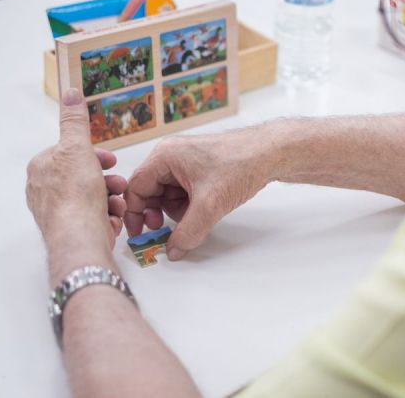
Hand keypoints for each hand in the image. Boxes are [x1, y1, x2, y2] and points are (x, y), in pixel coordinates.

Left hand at [27, 88, 127, 251]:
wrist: (79, 238)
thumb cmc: (75, 195)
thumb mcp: (77, 148)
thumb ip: (75, 121)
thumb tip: (70, 93)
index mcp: (41, 168)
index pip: (69, 153)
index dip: (94, 155)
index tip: (110, 160)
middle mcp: (43, 190)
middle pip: (83, 176)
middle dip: (106, 179)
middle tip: (119, 183)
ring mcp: (56, 213)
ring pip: (90, 198)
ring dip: (111, 198)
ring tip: (119, 204)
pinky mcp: (69, 231)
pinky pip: (92, 218)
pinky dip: (106, 217)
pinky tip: (113, 219)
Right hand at [124, 126, 273, 259]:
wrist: (270, 154)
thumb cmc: (239, 164)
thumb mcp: (209, 205)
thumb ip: (187, 232)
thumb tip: (173, 251)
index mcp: (165, 156)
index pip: (136, 187)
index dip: (135, 213)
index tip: (139, 234)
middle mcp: (171, 156)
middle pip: (150, 192)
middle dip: (159, 213)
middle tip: (165, 231)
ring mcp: (186, 162)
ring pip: (168, 195)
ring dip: (178, 211)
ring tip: (197, 215)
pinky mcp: (200, 169)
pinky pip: (184, 192)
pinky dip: (190, 205)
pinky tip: (206, 209)